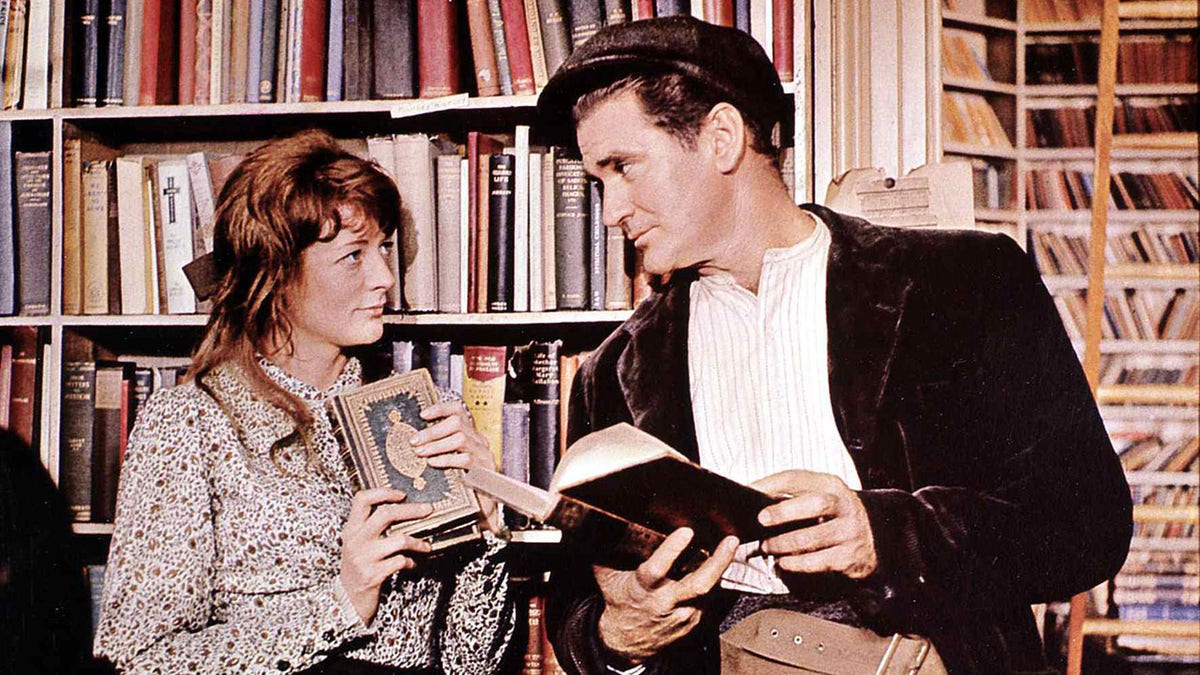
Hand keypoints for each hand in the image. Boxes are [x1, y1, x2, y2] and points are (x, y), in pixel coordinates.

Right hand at [340, 487, 433, 623]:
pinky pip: (400, 562)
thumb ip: (370, 526)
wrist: (347, 599)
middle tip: (429, 510)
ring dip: (417, 542)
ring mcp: (364, 558)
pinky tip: (411, 564)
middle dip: (412, 510)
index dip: (383, 492)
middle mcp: (356, 540)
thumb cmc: (358, 566)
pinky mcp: (373, 575)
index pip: (362, 499)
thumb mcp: (357, 543)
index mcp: (351, 528)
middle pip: (386, 514)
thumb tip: (402, 508)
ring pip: (398, 539)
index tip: (402, 494)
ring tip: (426, 546)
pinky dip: (410, 562)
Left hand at [412, 401, 500, 531]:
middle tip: (415, 441)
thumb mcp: (452, 462)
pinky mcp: (483, 470)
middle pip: (457, 423)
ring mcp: (483, 455)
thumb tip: (415, 442)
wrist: (483, 510)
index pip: (459, 411)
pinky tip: (434, 463)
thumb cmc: (465, 485)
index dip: (441, 409)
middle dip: (433, 431)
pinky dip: (446, 459)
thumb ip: (439, 449)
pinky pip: (464, 459)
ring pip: (460, 438)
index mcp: (471, 436)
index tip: (423, 414)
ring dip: (436, 445)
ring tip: (421, 453)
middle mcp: (479, 442)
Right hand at [594, 529, 738, 662]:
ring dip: (721, 568)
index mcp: (643, 589)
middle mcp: (666, 602)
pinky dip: (715, 580)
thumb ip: (605, 552)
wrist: (628, 641)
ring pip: (710, 591)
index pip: (658, 569)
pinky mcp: (695, 620)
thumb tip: (597, 523)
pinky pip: (710, 597)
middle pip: (699, 584)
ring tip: (730, 545)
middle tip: (730, 541)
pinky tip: (719, 564)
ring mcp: (684, 614)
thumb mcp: (607, 577)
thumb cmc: (619, 601)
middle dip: (717, 561)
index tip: (687, 531)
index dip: (672, 550)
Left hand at [750, 470, 876, 578]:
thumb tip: (753, 497)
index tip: (750, 492)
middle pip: (814, 504)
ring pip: (812, 538)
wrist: (873, 538)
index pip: (797, 478)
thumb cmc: (835, 515)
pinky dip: (796, 563)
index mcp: (830, 485)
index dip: (770, 484)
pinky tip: (783, 562)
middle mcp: (843, 506)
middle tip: (761, 520)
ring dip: (783, 544)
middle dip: (784, 512)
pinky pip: (818, 562)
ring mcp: (848, 532)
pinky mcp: (849, 556)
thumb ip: (793, 495)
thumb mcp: (821, 495)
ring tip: (766, 546)